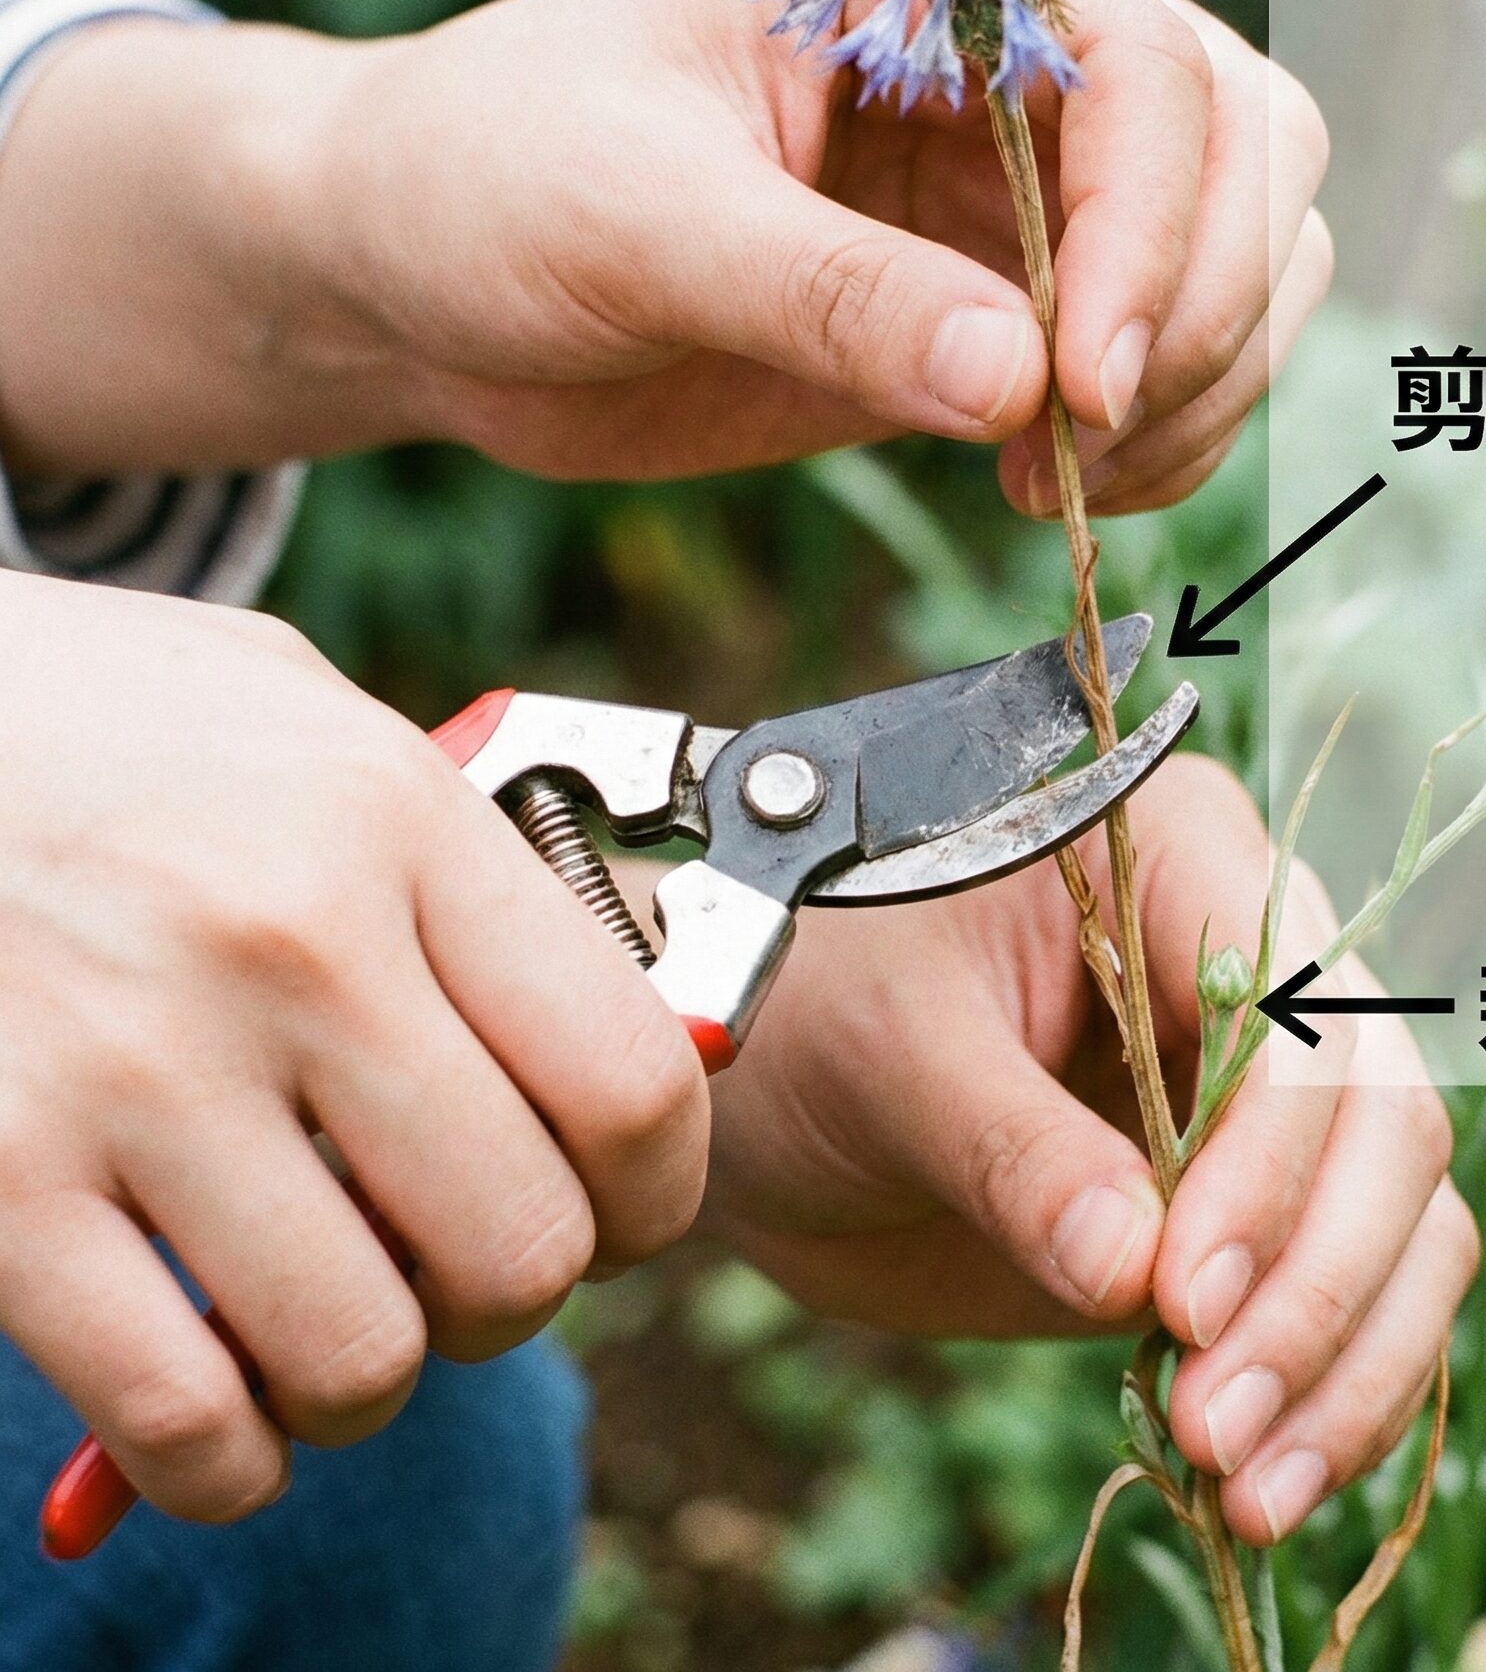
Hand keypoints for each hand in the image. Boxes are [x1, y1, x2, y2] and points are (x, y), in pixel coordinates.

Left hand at [0, 0, 1326, 512]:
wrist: (414, 280)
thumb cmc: (484, 176)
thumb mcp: (640, 217)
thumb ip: (832, 293)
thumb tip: (1020, 383)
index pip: (1141, 68)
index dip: (1150, 229)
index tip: (1077, 384)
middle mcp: (994, 58)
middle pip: (1242, 145)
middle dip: (1202, 302)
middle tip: (1087, 432)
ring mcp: (1008, 186)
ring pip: (1236, 249)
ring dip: (1204, 377)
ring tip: (1073, 479)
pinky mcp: (992, 304)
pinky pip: (1154, 358)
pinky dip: (1161, 433)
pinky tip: (1063, 490)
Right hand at [0, 573, 707, 1522]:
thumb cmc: (133, 723)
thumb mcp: (336, 735)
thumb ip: (482, 877)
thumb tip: (636, 1028)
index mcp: (401, 823)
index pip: (627, 1079)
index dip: (659, 1189)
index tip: (626, 1209)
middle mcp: (289, 945)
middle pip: (518, 1242)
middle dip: (522, 1294)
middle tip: (472, 1267)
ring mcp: (134, 1067)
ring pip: (360, 1351)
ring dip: (375, 1376)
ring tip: (345, 1323)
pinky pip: (173, 1407)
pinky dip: (229, 1455)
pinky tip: (232, 1410)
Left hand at [694, 754, 1476, 1546]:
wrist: (772, 1092)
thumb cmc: (811, 1009)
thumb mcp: (890, 1057)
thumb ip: (1011, 1150)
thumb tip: (1133, 1273)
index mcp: (1179, 855)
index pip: (1299, 1002)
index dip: (1271, 1154)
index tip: (1181, 1292)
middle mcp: (1260, 962)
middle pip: (1384, 1118)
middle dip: (1317, 1283)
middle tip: (1212, 1419)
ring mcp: (1271, 1095)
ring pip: (1407, 1218)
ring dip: (1347, 1363)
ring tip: (1248, 1492)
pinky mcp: (1257, 1210)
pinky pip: (1361, 1296)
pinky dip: (1336, 1396)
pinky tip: (1263, 1491)